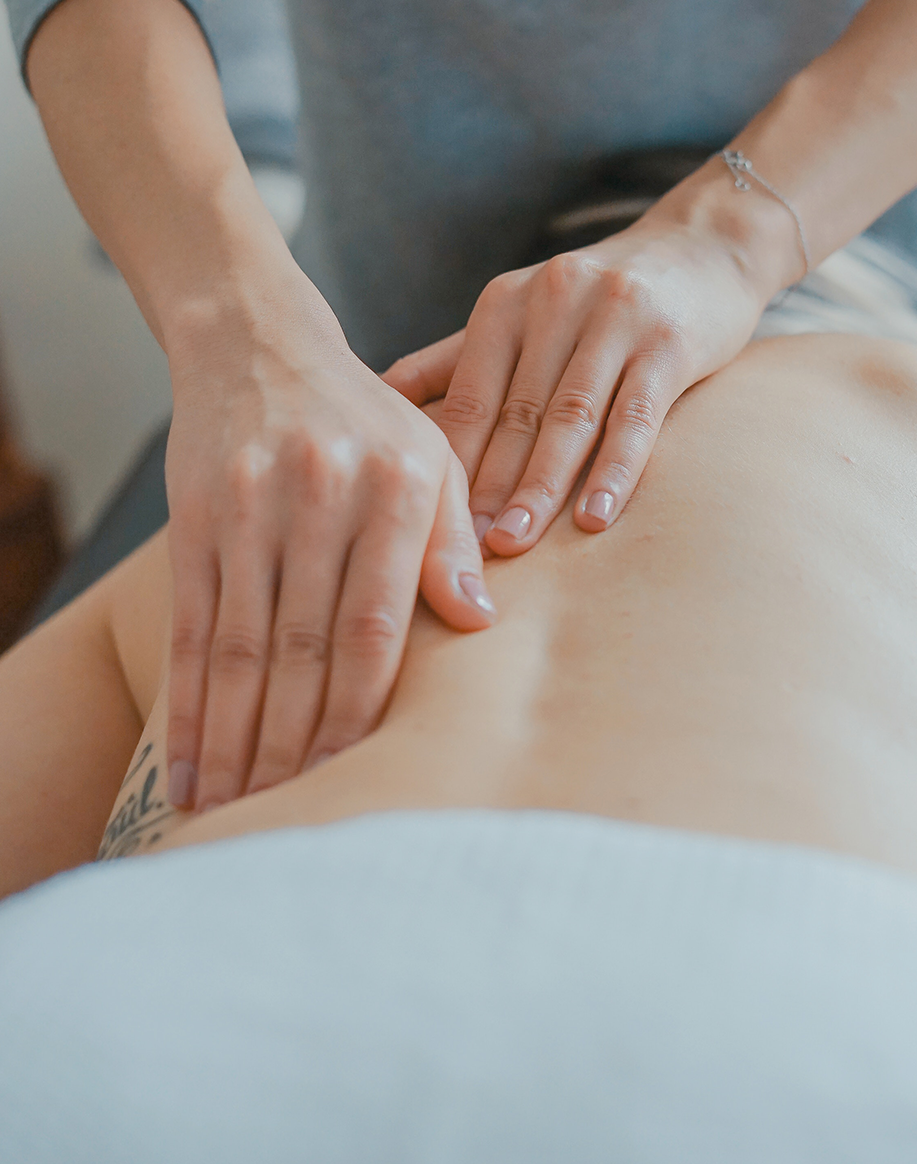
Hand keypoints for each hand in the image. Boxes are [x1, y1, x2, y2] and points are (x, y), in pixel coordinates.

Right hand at [163, 265, 493, 813]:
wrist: (259, 344)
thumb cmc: (365, 419)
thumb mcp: (431, 458)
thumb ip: (453, 540)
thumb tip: (480, 624)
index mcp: (397, 487)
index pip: (377, 626)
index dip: (361, 712)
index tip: (354, 779)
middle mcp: (322, 495)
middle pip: (305, 648)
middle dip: (295, 745)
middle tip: (289, 819)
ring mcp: (251, 506)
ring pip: (241, 648)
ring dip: (236, 740)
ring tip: (234, 812)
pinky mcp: (195, 517)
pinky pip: (192, 627)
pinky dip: (187, 703)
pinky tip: (188, 762)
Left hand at [383, 172, 791, 554]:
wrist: (704, 245)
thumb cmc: (599, 298)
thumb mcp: (521, 313)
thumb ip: (453, 359)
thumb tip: (374, 398)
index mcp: (506, 303)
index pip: (468, 396)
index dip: (449, 463)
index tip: (427, 526)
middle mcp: (554, 301)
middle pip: (514, 413)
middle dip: (487, 486)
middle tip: (463, 551)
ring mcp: (615, 318)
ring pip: (570, 417)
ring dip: (541, 486)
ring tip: (515, 543)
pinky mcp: (670, 341)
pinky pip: (636, 416)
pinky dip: (614, 470)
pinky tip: (594, 518)